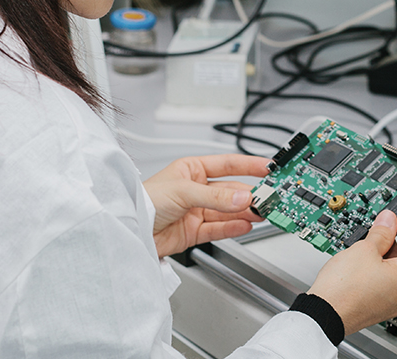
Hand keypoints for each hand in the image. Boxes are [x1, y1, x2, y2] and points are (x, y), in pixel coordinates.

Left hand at [142, 154, 269, 257]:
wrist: (129, 231)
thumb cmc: (144, 202)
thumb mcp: (182, 192)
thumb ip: (214, 197)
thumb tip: (241, 197)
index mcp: (191, 170)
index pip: (227, 164)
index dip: (248, 165)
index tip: (268, 167)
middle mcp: (195, 190)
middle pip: (229, 191)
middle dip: (249, 195)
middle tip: (268, 198)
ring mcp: (195, 211)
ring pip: (227, 211)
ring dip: (244, 212)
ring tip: (261, 213)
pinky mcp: (194, 232)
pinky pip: (219, 228)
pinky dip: (232, 228)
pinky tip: (245, 225)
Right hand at [307, 198, 396, 334]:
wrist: (323, 316)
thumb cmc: (343, 291)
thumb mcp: (364, 249)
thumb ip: (382, 231)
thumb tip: (388, 221)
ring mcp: (395, 298)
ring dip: (393, 242)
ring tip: (384, 224)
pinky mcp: (381, 301)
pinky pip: (389, 274)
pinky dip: (384, 258)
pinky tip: (375, 245)